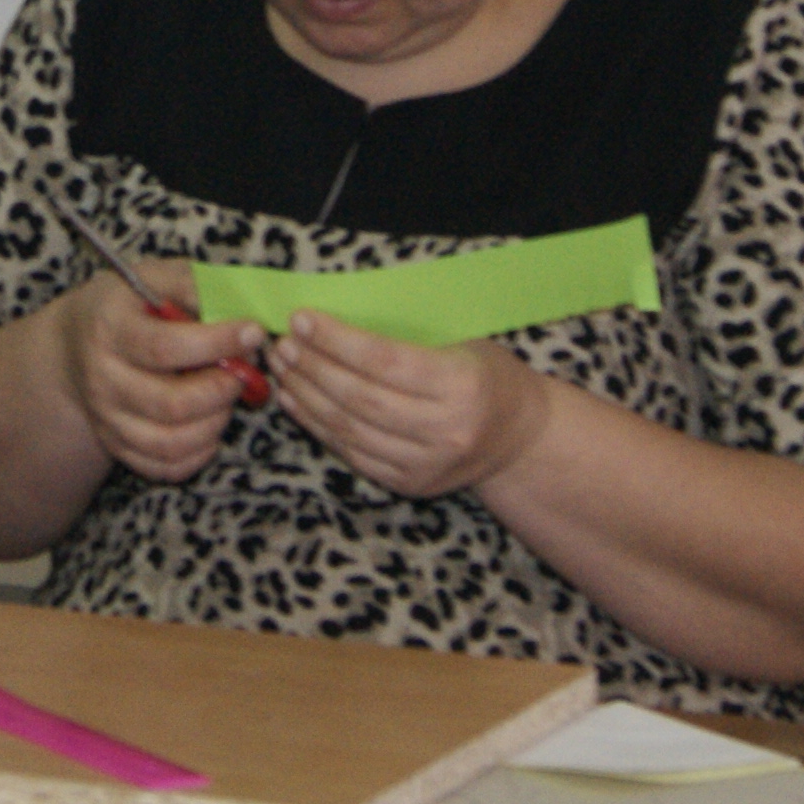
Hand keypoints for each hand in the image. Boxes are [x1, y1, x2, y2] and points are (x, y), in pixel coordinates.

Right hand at [47, 260, 260, 484]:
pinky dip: (199, 454)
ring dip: (216, 423)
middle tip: (244, 371)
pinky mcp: (117, 446)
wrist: (75, 344)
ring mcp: (107, 418)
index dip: (216, 343)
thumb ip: (194, 285)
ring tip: (226, 395)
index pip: (164, 347)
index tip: (252, 332)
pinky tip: (209, 424)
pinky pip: (165, 468)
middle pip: (171, 404)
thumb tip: (239, 308)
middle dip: (222, 389)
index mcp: (109, 329)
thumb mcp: (154, 276)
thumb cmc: (129, 306)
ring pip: (171, 443)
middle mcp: (102, 379)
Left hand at [267, 313, 557, 499]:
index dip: (337, 341)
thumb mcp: (464, 343)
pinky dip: (319, 427)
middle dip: (313, 368)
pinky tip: (296, 401)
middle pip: (361, 398)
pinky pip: (352, 454)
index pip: (385, 362)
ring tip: (282, 368)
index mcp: (462, 386)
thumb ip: (407, 336)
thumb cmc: (487, 376)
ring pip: (350, 429)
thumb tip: (334, 318)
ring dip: (307, 396)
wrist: (522, 439)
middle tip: (282, 344)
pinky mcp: (411, 485)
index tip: (301, 319)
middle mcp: (445, 430)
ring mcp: (427, 464)